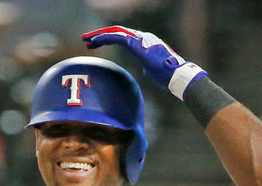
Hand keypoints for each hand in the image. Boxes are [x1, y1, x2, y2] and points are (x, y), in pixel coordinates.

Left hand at [81, 25, 205, 99]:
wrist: (176, 76)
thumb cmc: (167, 77)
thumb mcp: (152, 71)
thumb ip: (145, 66)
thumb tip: (143, 69)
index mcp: (144, 44)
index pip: (122, 38)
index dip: (107, 39)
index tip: (94, 45)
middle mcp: (142, 38)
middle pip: (116, 32)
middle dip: (100, 35)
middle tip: (86, 39)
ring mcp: (139, 39)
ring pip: (115, 32)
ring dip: (98, 36)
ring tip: (85, 40)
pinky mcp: (136, 44)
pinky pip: (117, 38)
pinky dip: (104, 39)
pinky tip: (94, 42)